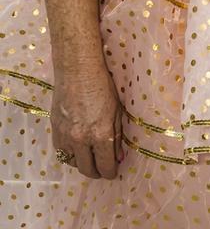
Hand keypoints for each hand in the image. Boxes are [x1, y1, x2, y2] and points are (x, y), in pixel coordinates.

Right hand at [51, 64, 122, 178]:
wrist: (77, 72)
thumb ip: (117, 136)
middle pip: (88, 170)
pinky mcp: (55, 132)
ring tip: (90, 157)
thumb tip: (119, 157)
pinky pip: (62, 153)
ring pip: (73, 163)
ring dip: (83, 164)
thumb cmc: (102, 87)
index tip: (113, 172)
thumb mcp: (116, 111)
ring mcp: (66, 137)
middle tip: (102, 169)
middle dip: (97, 172)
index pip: (105, 166)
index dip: (110, 173)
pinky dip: (70, 154)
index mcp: (101, 134)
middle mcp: (82, 140)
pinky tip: (77, 148)